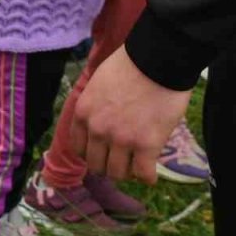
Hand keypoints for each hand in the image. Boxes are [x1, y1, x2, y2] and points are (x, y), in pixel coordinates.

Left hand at [72, 46, 192, 183]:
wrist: (157, 60)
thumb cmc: (130, 66)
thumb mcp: (97, 85)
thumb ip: (94, 108)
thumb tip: (99, 126)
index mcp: (83, 114)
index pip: (79, 149)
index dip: (93, 153)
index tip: (104, 152)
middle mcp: (98, 129)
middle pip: (97, 165)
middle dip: (110, 164)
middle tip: (123, 159)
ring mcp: (121, 139)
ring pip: (119, 174)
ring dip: (128, 172)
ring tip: (138, 163)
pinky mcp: (146, 145)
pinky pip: (144, 174)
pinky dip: (148, 176)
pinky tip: (152, 172)